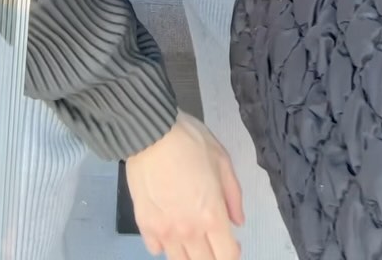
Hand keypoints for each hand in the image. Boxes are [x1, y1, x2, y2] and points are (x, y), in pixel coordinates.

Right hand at [125, 111, 243, 259]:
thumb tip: (237, 222)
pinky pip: (156, 249)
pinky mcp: (144, 225)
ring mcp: (164, 231)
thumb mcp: (222, 161)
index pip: (227, 255)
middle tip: (212, 239)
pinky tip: (169, 229)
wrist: (151, 133)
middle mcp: (189, 232)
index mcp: (212, 216)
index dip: (233, 253)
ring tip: (192, 238)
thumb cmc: (190, 142)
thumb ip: (233, 195)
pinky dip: (164, 245)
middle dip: (212, 255)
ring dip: (189, 254)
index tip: (233, 244)